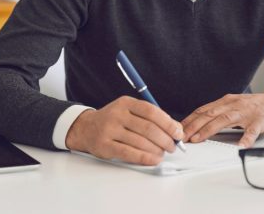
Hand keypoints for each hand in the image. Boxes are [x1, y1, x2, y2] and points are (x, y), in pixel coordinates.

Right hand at [65, 96, 183, 165]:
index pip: (151, 111)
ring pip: (140, 141)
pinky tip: (154, 160)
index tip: (178, 133)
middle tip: (172, 146)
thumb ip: (150, 117)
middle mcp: (117, 114)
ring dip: (156, 149)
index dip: (168, 123)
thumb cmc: (114, 120)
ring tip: (163, 153)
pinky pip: (128, 153)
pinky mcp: (104, 145)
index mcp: (126, 103)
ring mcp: (109, 129)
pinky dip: (144, 157)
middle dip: (165, 139)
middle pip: (148, 128)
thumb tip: (175, 128)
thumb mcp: (129, 111)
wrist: (85, 128)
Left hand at [181, 92, 263, 147]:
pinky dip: (246, 138)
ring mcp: (247, 112)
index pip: (203, 110)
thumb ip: (220, 114)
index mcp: (226, 102)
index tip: (178, 129)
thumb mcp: (235, 106)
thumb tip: (200, 125)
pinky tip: (241, 145)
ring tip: (199, 138)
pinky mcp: (260, 120)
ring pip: (225, 120)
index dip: (189, 120)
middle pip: (210, 114)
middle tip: (182, 137)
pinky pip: (252, 130)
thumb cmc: (257, 107)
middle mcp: (234, 105)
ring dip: (209, 129)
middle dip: (193, 126)